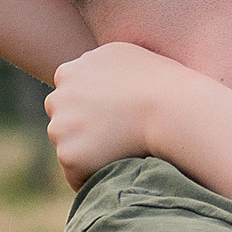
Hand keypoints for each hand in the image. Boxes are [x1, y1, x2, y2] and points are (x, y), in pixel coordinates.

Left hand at [46, 40, 214, 188]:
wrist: (174, 110)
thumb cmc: (161, 83)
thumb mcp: (124, 55)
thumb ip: (98, 65)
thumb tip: (91, 73)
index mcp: (68, 73)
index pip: (69, 96)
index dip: (93, 109)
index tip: (115, 117)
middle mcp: (58, 98)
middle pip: (63, 122)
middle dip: (84, 131)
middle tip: (118, 137)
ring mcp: (60, 127)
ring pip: (68, 147)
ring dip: (89, 154)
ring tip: (121, 152)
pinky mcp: (69, 155)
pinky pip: (76, 174)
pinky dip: (93, 176)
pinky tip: (118, 168)